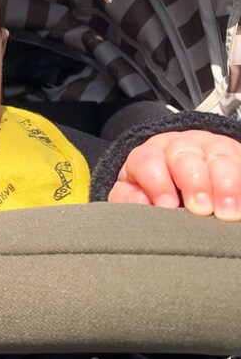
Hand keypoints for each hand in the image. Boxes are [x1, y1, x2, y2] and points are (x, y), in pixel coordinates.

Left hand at [108, 130, 240, 220]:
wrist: (180, 179)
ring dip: (225, 185)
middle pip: (184, 156)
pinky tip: (240, 202)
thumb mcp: (135, 194)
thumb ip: (129, 198)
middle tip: (201, 209)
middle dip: (194, 183)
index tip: (167, 205)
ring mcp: (210, 148)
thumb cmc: (156, 192)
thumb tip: (140, 203)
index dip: (157, 183)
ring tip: (227, 212)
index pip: (147, 161)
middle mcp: (179, 146)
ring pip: (218, 156)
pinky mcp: (235, 154)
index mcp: (149, 155)